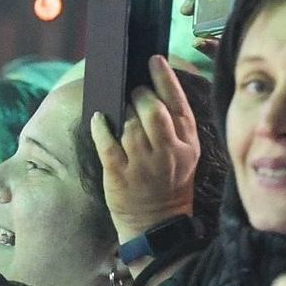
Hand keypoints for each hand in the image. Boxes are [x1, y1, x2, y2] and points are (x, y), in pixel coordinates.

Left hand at [94, 54, 199, 239]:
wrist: (157, 225)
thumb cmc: (170, 184)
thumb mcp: (186, 155)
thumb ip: (176, 126)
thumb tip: (155, 90)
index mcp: (186, 143)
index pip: (178, 103)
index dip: (164, 77)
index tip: (153, 59)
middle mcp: (167, 152)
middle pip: (152, 109)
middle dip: (139, 94)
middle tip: (133, 92)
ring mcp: (143, 164)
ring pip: (129, 122)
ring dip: (122, 110)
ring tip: (121, 112)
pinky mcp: (120, 174)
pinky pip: (107, 141)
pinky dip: (100, 126)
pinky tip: (99, 119)